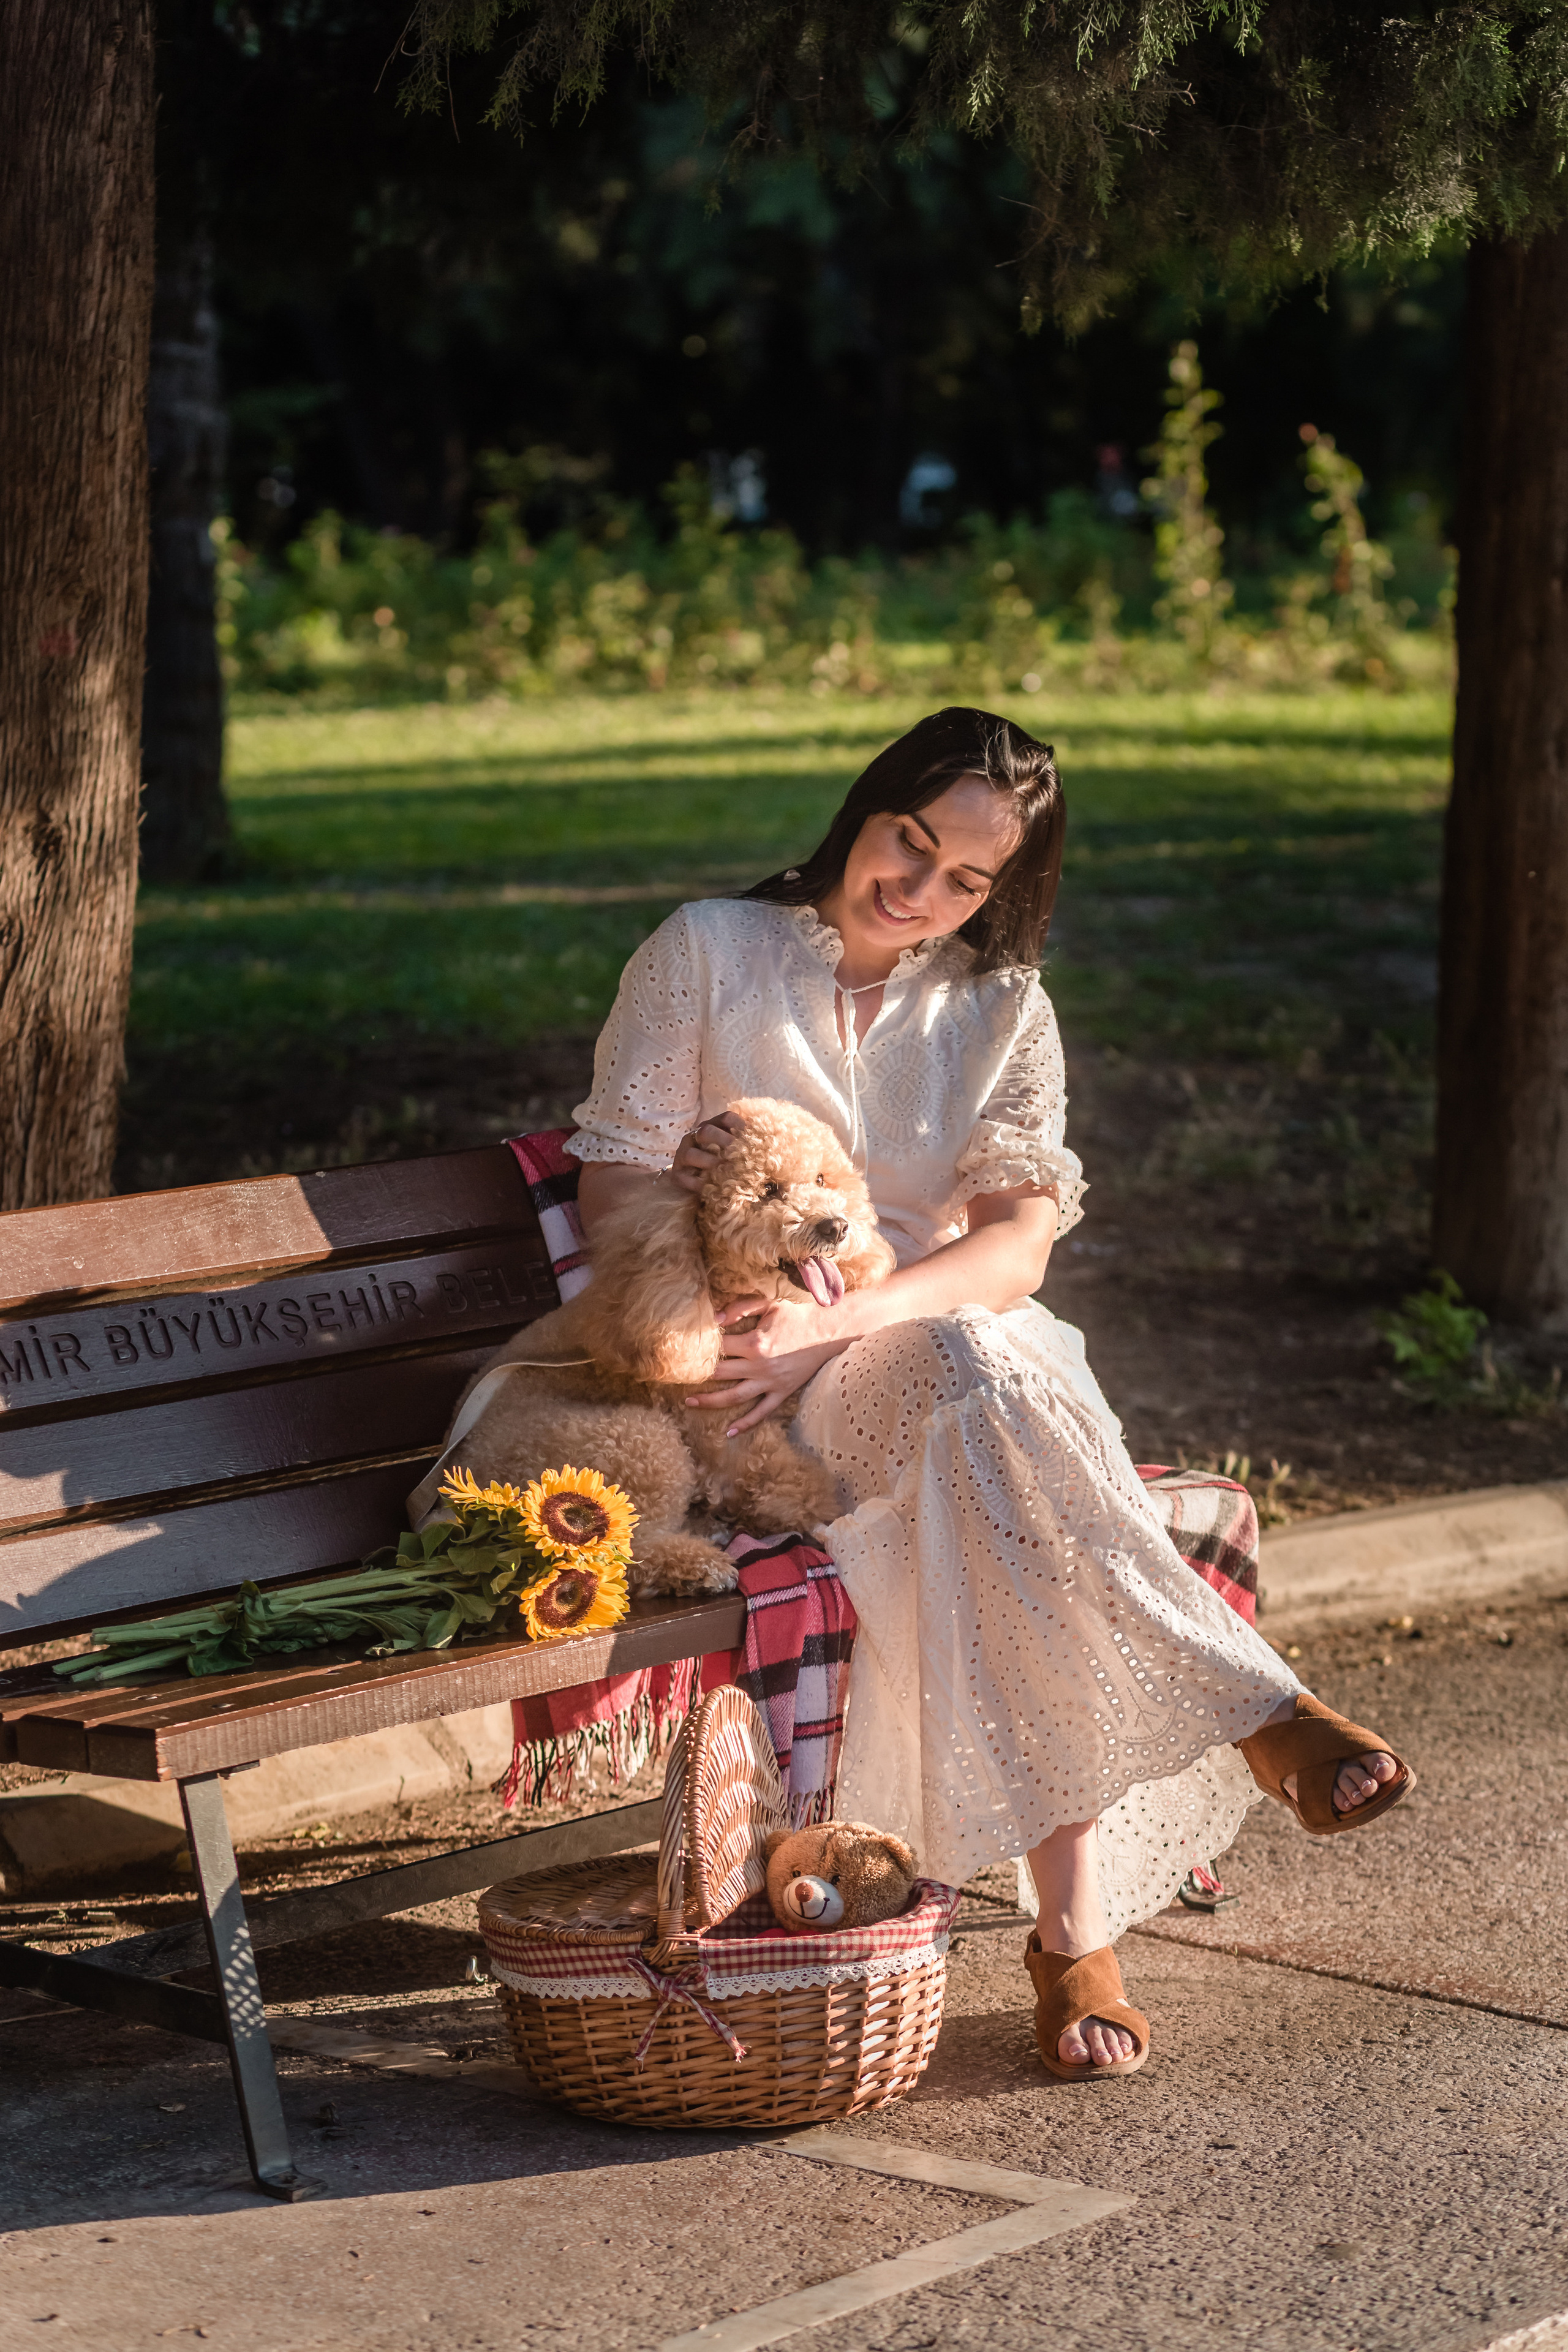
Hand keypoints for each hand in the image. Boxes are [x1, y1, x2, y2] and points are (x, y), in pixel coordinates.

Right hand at [670, 1109, 747, 1194]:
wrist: (695, 1181)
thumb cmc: (723, 1165)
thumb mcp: (736, 1154)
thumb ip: (751, 1153)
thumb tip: (777, 1164)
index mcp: (714, 1127)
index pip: (727, 1117)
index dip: (740, 1125)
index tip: (752, 1138)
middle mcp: (696, 1137)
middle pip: (706, 1131)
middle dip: (722, 1140)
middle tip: (737, 1153)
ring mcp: (684, 1155)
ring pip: (691, 1153)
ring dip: (709, 1162)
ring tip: (722, 1170)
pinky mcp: (677, 1174)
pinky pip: (684, 1177)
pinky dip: (697, 1183)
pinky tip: (709, 1188)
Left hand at [686, 1291, 850, 1432]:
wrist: (827, 1332)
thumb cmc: (796, 1315)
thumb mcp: (768, 1304)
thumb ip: (739, 1308)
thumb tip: (714, 1319)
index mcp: (754, 1343)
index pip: (719, 1348)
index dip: (701, 1349)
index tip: (686, 1351)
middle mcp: (759, 1366)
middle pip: (719, 1374)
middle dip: (697, 1376)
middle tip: (677, 1377)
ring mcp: (770, 1382)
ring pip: (734, 1397)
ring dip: (709, 1401)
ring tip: (690, 1402)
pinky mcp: (781, 1392)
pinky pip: (761, 1412)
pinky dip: (745, 1424)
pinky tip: (729, 1432)